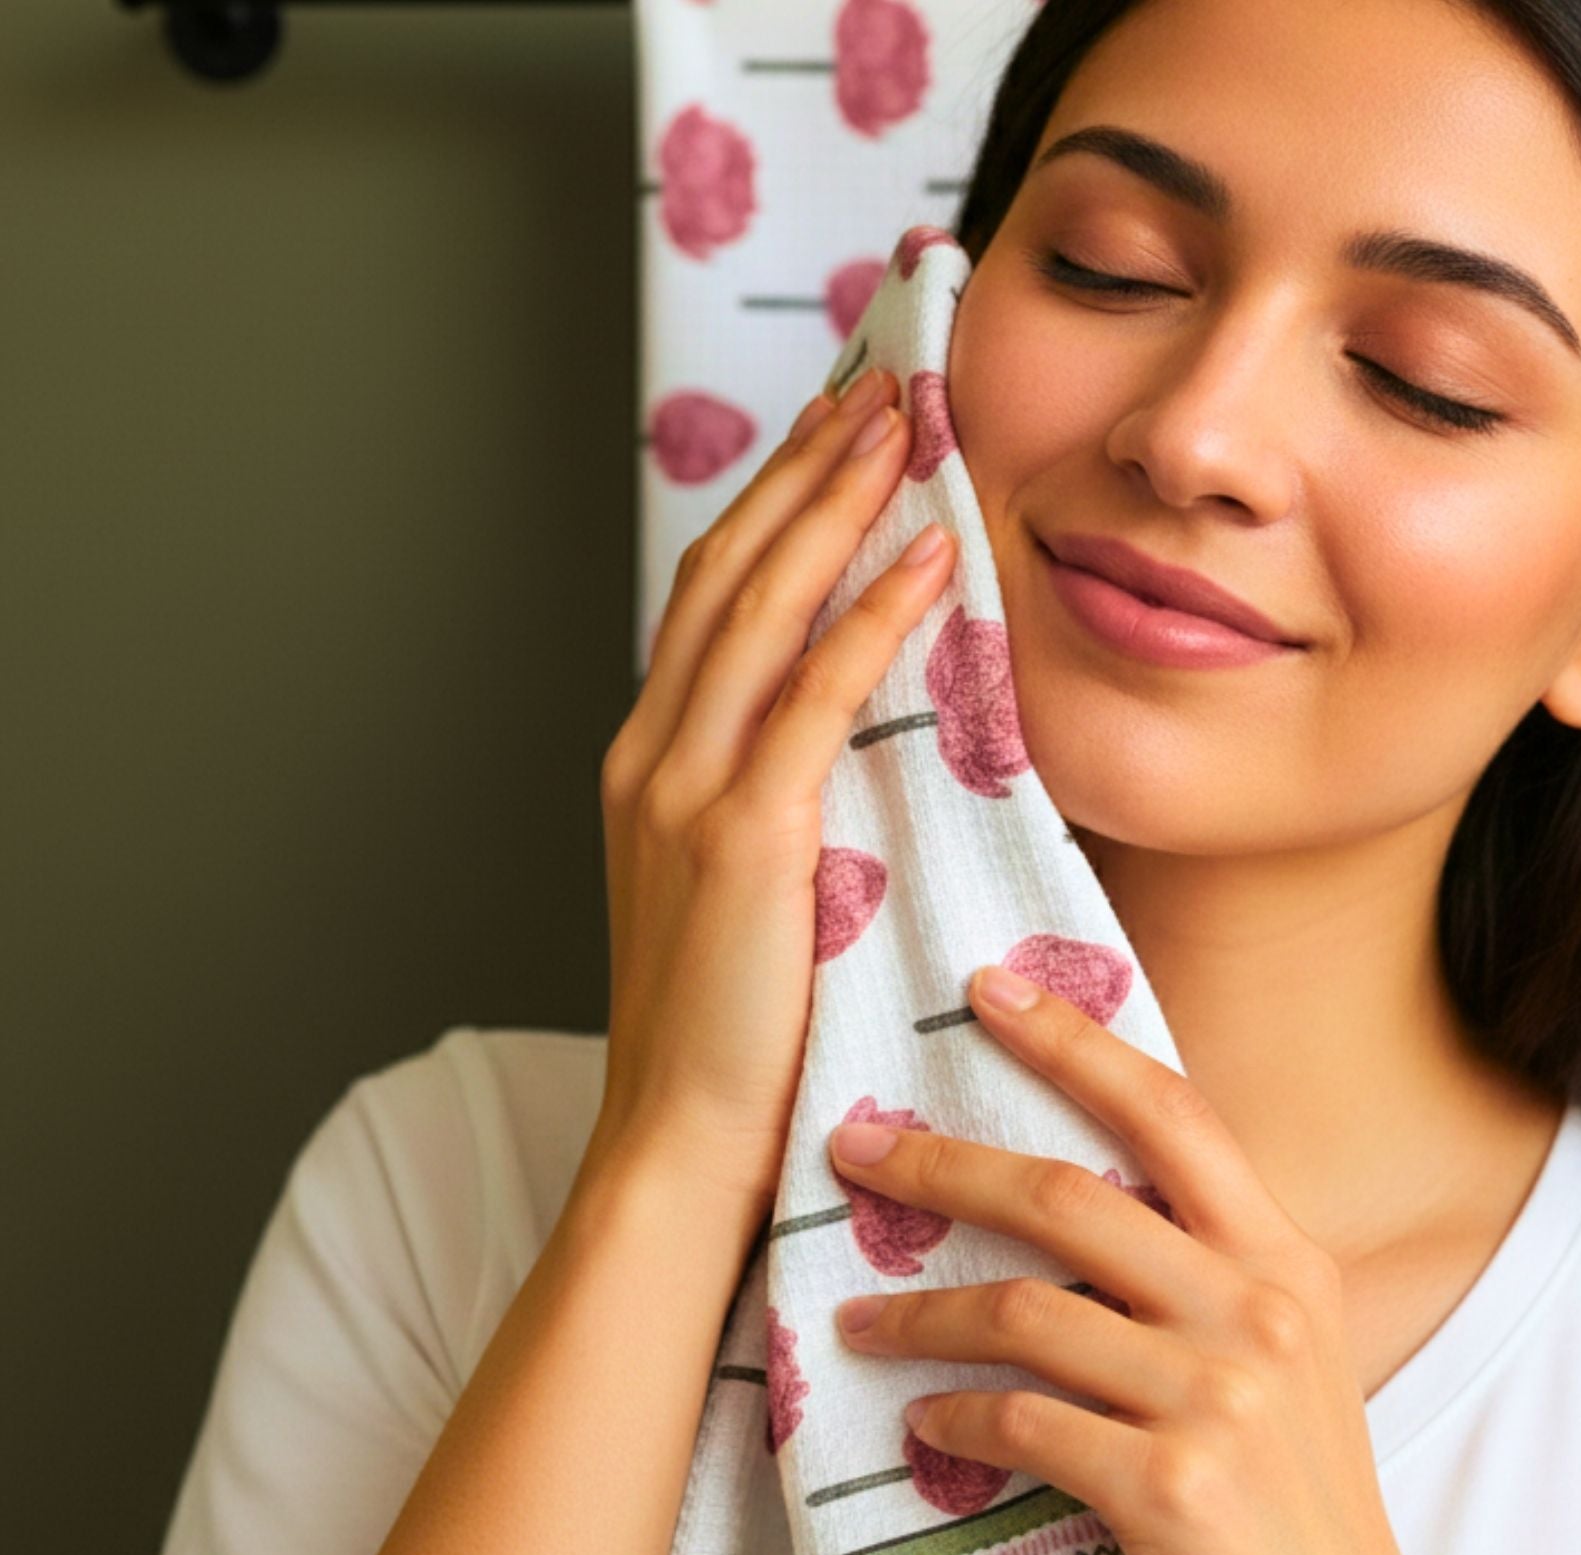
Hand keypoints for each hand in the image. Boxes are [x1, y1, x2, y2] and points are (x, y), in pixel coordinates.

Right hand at [580, 365, 956, 1228]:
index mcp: (648, 767)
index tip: (836, 437)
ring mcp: (685, 790)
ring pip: (763, 607)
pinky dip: (872, 617)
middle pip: (730, 571)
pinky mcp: (742, 835)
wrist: (679, 1145)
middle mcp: (652, 756)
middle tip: (880, 385)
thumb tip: (849, 758)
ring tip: (907, 425)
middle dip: (807, 469)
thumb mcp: (739, 901)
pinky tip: (932, 558)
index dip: (773, 506)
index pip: (712, 601)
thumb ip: (771, 811)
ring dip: (839, 506)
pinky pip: (815, 696)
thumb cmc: (728, 1040)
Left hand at [822, 961, 1430, 1554]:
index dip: (1076, 1043)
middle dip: (947, 1161)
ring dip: (922, 1309)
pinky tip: (921, 1428)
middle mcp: (1261, 1311)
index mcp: (1289, 1265)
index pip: (1174, 1115)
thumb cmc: (1303, 1526)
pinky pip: (1022, 1423)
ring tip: (856, 1320)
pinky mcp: (1172, 1492)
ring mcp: (1221, 1401)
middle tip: (853, 1148)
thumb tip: (1076, 1217)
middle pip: (1073, 1196)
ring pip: (1027, 1309)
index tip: (987, 988)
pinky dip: (954, 1419)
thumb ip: (1209, 1285)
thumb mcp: (1286, 1377)